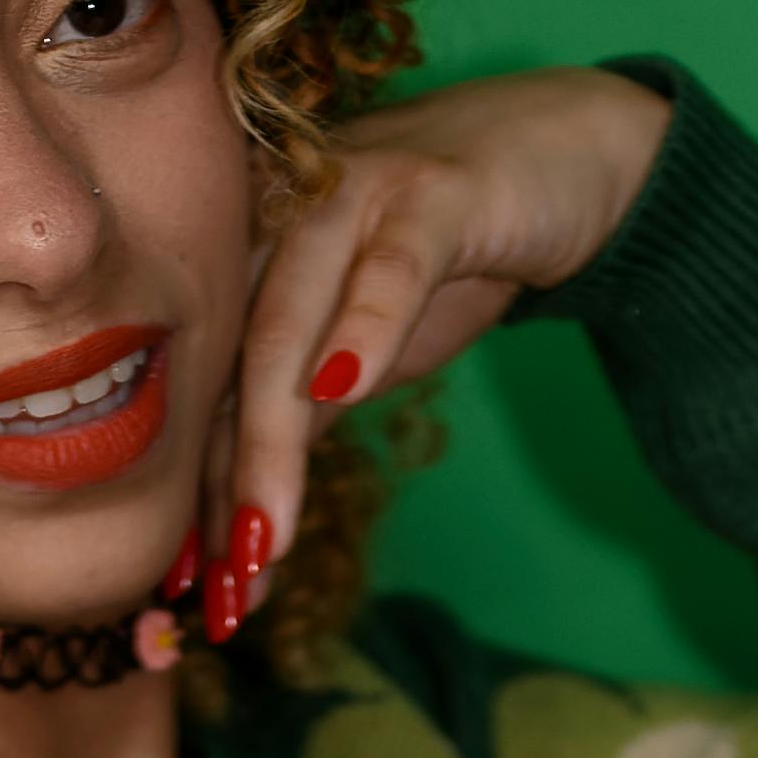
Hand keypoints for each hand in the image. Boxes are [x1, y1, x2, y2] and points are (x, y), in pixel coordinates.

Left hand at [201, 66, 673, 642]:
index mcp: (246, 265)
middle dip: (221, 490)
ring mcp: (347, 197)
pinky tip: (348, 392)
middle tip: (225, 594)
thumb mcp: (362, 352)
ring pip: (287, 322)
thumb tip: (238, 534)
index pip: (210, 398)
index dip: (199, 501)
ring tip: (266, 538)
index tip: (196, 598)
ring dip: (272, 437)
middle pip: (229, 369)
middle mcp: (275, 222)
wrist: (561, 159)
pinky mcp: (432, 188)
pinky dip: (368, 325)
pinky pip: (390, 262)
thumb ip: (301, 419)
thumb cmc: (444, 256)